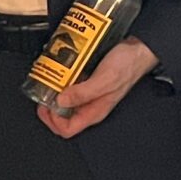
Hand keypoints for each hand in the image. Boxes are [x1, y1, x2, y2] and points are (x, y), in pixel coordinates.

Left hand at [38, 38, 158, 137]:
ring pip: (65, 102)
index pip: (67, 130)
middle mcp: (91, 106)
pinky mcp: (88, 83)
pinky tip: (60, 73)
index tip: (46, 105)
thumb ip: (82, 93)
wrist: (138, 50)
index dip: (52, 121)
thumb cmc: (127, 65)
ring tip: (49, 82)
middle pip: (63, 118)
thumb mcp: (103, 80)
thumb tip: (60, 101)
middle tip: (42, 94)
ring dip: (54, 94)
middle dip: (49, 108)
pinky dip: (62, 82)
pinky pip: (70, 88)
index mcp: (94, 112)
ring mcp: (89, 95)